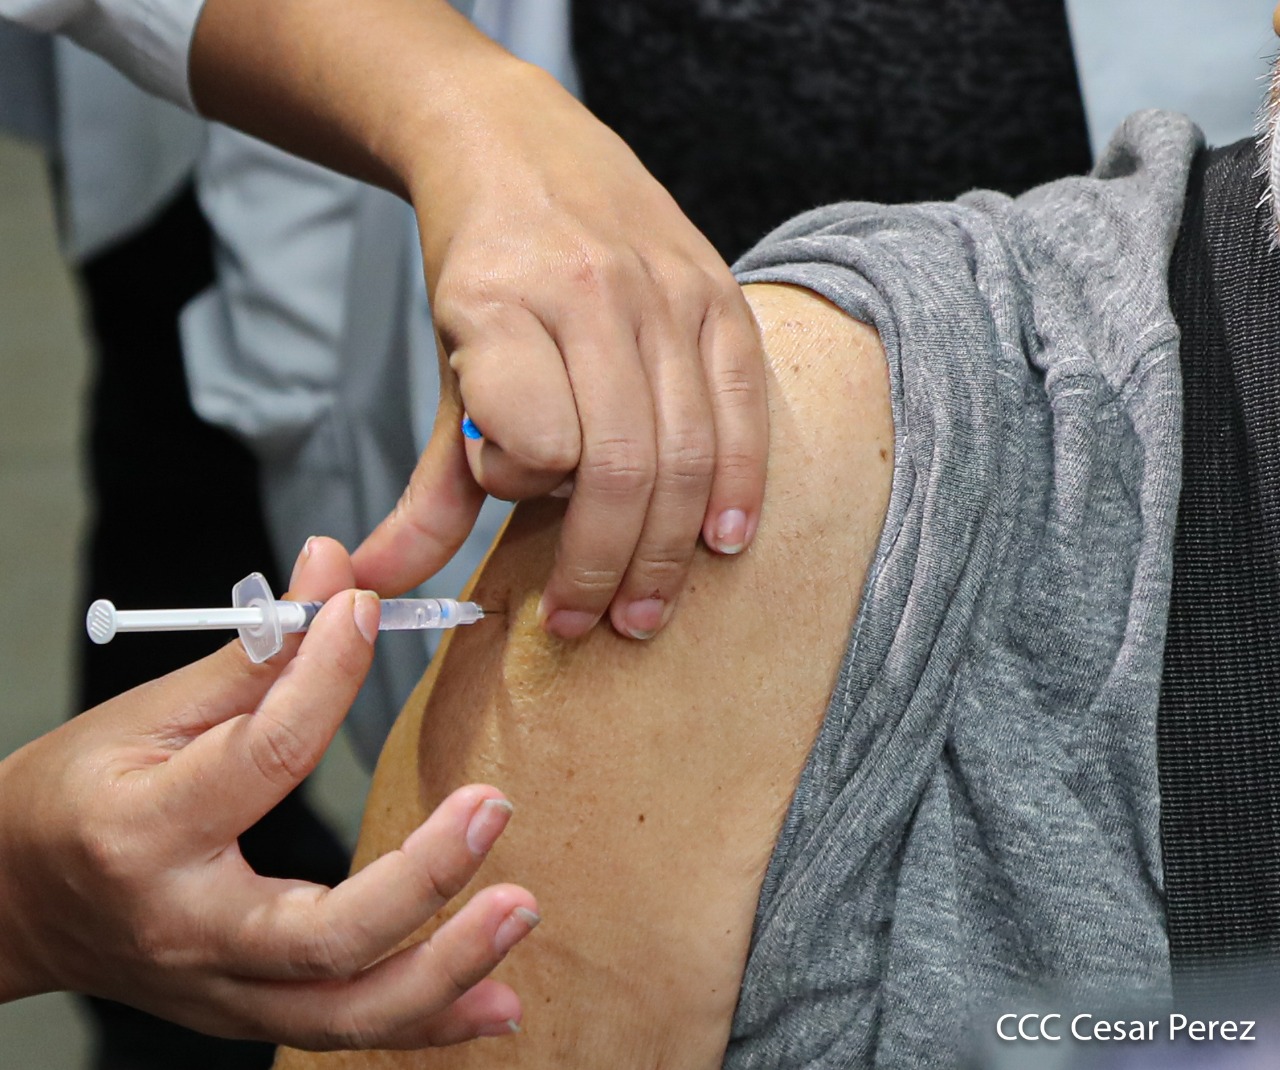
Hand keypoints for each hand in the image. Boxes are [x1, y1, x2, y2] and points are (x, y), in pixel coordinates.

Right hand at [0, 538, 537, 1048]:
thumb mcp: (147, 715)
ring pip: (346, 1013)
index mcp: (146, 831)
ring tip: (523, 909)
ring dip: (448, 969)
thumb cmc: (81, 793)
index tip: (369, 611)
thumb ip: (257, 654)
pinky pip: (347, 1034)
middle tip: (493, 805)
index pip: (263, 758)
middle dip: (421, 876)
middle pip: (319, 934)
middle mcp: (187, 928)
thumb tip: (332, 567)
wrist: (11, 899)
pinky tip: (502, 1000)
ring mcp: (220, 989)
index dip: (327, 675)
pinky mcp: (247, 1015)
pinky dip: (430, 1022)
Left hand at [353, 60, 768, 641]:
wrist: (521, 140)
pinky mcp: (719, 293)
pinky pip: (742, 408)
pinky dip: (738, 485)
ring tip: (646, 610)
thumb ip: (427, 489)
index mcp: (500, 305)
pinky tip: (723, 542)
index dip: (523, 489)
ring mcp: (665, 292)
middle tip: (594, 625)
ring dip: (666, 551)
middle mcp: (590, 293)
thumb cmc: (479, 270)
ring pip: (683, 452)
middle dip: (605, 568)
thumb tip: (370, 584)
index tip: (514, 491)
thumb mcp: (442, 367)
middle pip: (619, 468)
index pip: (533, 444)